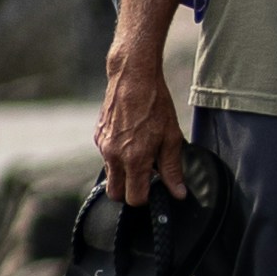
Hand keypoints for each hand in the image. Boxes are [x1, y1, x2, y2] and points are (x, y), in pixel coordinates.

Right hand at [94, 44, 187, 205]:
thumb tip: (178, 193)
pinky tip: (129, 140)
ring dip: (123, 173)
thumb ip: (173, 169)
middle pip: (116, 194)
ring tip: (139, 152)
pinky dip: (116, 156)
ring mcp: (103, 146)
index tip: (154, 188)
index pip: (134, 198)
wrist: (133, 77)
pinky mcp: (98, 136)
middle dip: (129, 192)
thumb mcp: (172, 138)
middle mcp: (114, 156)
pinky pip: (105, 157)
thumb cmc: (155, 104)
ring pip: (109, 175)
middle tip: (145, 179)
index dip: (146, 198)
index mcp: (134, 159)